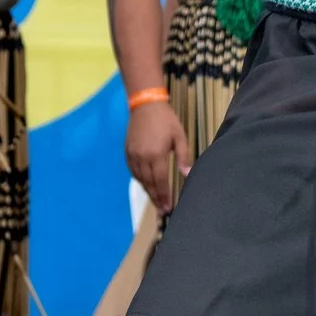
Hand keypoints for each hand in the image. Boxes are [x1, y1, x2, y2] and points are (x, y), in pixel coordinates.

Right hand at [125, 98, 192, 213]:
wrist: (145, 104)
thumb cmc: (166, 119)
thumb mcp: (179, 136)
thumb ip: (184, 156)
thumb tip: (188, 175)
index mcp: (156, 154)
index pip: (161, 181)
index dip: (165, 196)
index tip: (169, 208)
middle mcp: (142, 158)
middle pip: (149, 184)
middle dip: (157, 198)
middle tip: (163, 211)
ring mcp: (133, 155)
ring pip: (140, 179)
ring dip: (148, 191)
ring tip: (156, 201)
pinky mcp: (127, 152)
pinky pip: (133, 171)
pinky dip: (140, 180)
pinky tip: (146, 185)